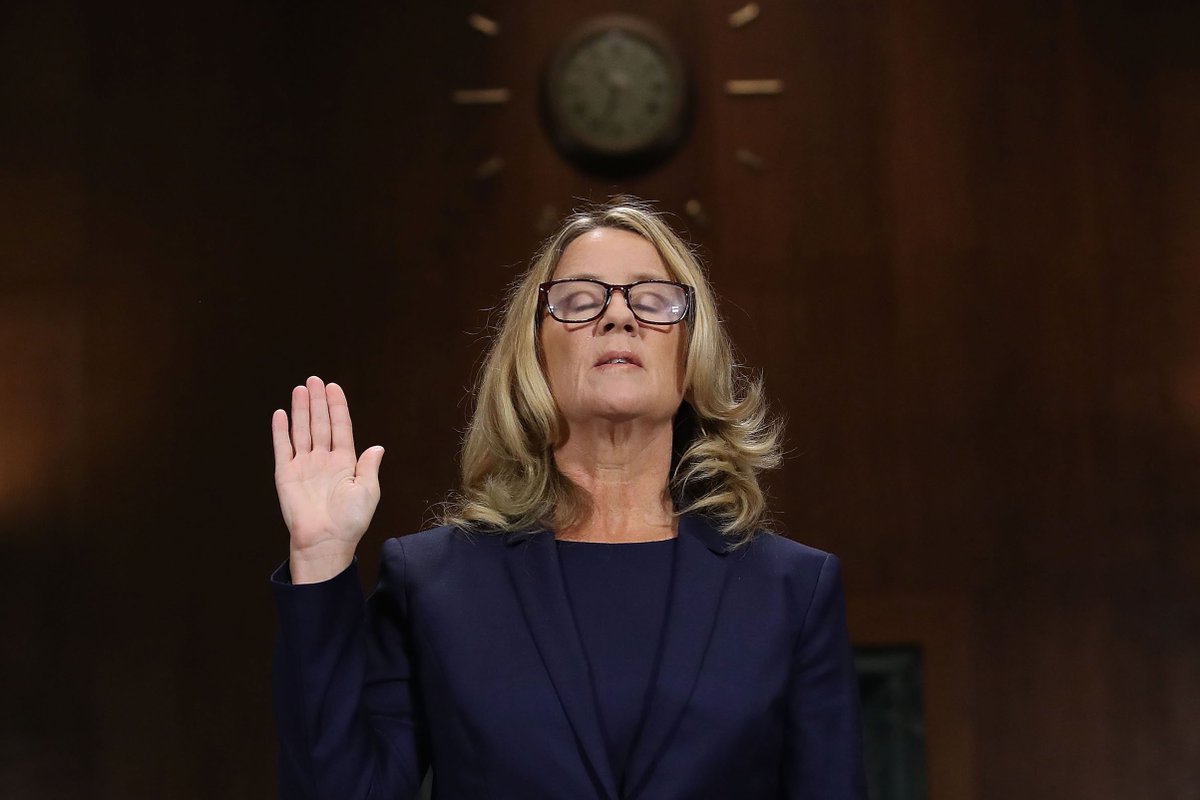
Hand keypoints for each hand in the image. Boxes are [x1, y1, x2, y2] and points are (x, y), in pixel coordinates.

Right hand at [271, 376, 383, 582]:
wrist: (325, 541)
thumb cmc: (350, 521)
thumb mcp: (368, 491)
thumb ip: (369, 467)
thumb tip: (378, 447)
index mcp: (345, 462)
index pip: (341, 427)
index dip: (337, 407)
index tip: (334, 387)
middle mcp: (323, 460)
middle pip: (320, 424)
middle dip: (318, 401)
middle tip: (314, 380)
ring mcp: (304, 465)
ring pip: (302, 431)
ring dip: (301, 410)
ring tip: (300, 389)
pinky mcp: (286, 474)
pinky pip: (282, 448)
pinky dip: (281, 431)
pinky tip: (281, 414)